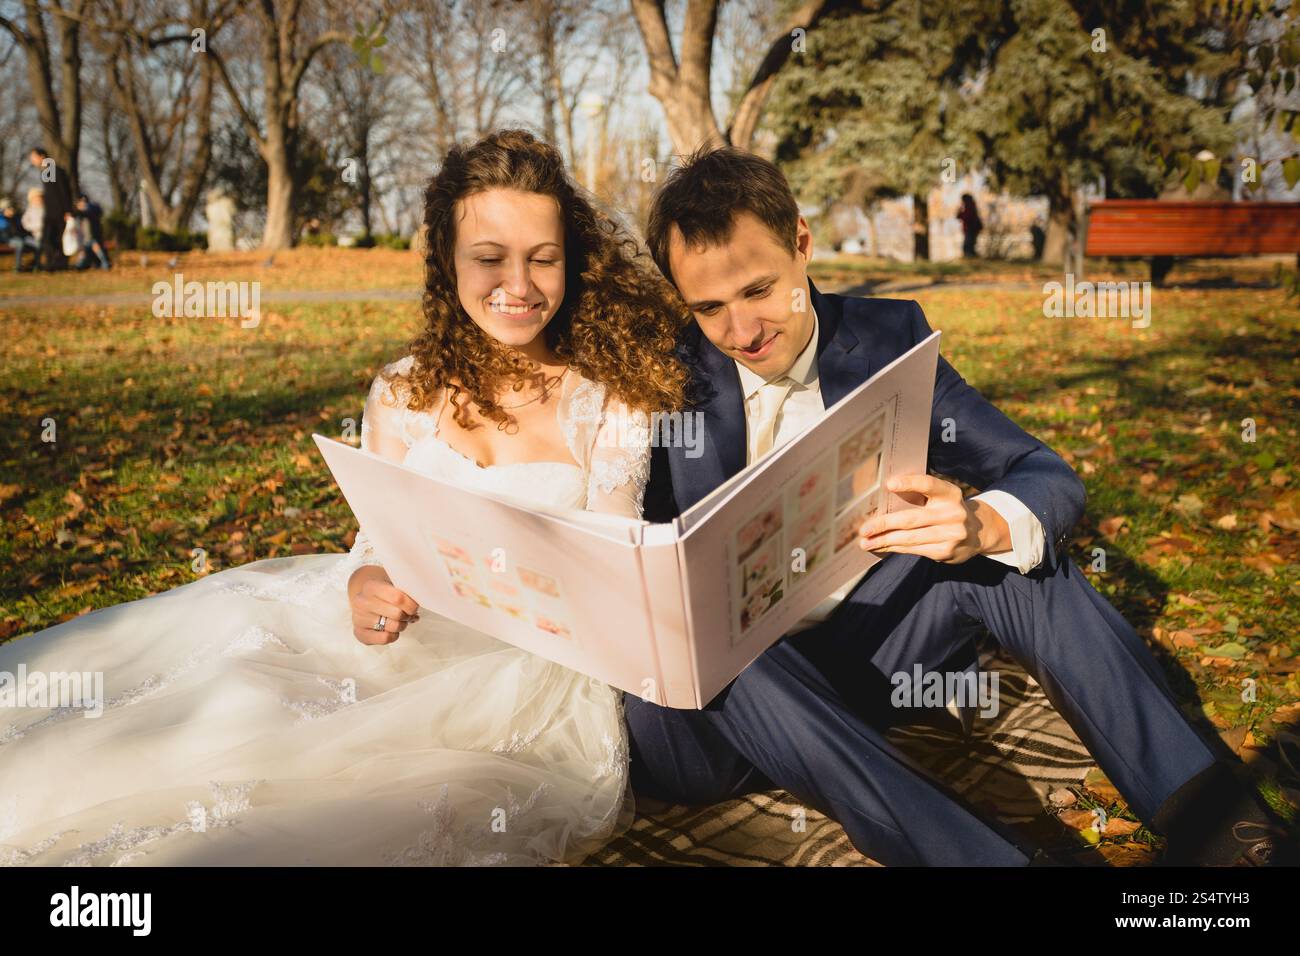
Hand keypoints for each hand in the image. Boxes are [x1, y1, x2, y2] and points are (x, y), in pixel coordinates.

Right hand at [348, 565, 419, 644]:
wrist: (365, 602)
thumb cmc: (384, 595)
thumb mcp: (393, 587)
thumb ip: (406, 594)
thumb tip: (420, 603)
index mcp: (371, 586)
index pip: (398, 597)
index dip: (411, 605)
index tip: (415, 607)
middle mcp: (361, 601)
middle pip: (397, 614)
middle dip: (407, 616)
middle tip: (408, 615)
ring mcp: (358, 618)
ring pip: (393, 626)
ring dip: (402, 625)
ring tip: (399, 621)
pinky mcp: (359, 633)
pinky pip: (385, 638)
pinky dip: (393, 635)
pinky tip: (391, 630)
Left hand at [857, 474, 1009, 563]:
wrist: (978, 533)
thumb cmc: (947, 510)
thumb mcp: (941, 497)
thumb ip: (919, 496)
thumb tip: (881, 502)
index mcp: (950, 493)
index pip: (928, 484)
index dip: (909, 483)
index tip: (889, 484)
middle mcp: (953, 513)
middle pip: (911, 519)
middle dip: (884, 524)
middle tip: (863, 529)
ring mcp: (951, 534)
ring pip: (909, 538)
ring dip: (884, 540)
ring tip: (865, 542)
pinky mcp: (946, 551)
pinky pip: (914, 549)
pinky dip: (894, 548)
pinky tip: (881, 546)